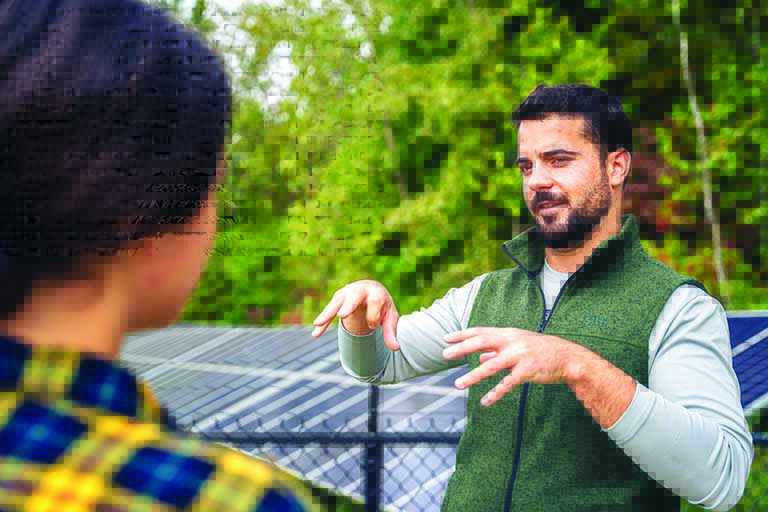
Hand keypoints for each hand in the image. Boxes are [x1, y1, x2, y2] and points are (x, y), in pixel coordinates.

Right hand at [311, 280, 400, 350]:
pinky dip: (323, 321)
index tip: (373, 326)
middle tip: (342, 316)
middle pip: (354, 296)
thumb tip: (395, 349)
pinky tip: (316, 333)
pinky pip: (329, 311)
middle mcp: (360, 290)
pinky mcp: (338, 300)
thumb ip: (391, 332)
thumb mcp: (389, 317)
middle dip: (348, 305)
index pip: (375, 301)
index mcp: (376, 292)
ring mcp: (347, 293)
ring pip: (337, 302)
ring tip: (317, 324)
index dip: (373, 315)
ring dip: (327, 313)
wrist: (371, 291)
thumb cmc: (382, 306)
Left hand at [442, 327, 583, 405]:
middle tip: (444, 354)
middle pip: (482, 342)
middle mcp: (511, 342)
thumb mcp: (518, 345)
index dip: (462, 334)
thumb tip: (480, 358)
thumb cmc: (539, 350)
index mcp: (507, 334)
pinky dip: (496, 393)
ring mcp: (519, 356)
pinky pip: (508, 383)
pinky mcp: (528, 371)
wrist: (567, 357)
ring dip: (474, 376)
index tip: (445, 338)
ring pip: (492, 366)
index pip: (480, 332)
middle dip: (462, 348)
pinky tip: (485, 401)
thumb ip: (498, 351)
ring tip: (458, 384)